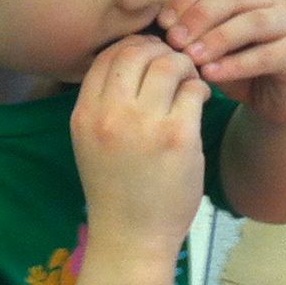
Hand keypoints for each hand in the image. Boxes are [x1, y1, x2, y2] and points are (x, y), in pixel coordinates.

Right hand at [71, 34, 208, 265]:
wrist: (132, 237)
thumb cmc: (116, 189)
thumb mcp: (91, 142)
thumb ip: (104, 102)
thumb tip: (133, 58)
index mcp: (85, 114)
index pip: (106, 56)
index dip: (131, 48)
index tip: (148, 59)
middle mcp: (110, 115)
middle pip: (136, 51)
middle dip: (159, 50)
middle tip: (174, 66)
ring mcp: (145, 125)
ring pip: (168, 63)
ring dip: (184, 67)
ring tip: (189, 82)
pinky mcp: (178, 136)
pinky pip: (193, 90)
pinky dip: (200, 88)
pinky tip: (200, 101)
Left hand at [159, 0, 285, 125]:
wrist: (278, 100)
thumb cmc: (240, 66)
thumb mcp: (212, 42)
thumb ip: (193, 28)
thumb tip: (160, 22)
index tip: (163, 23)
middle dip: (200, 16)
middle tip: (174, 40)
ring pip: (252, 23)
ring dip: (217, 39)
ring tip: (191, 58)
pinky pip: (266, 55)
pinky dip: (236, 64)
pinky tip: (212, 74)